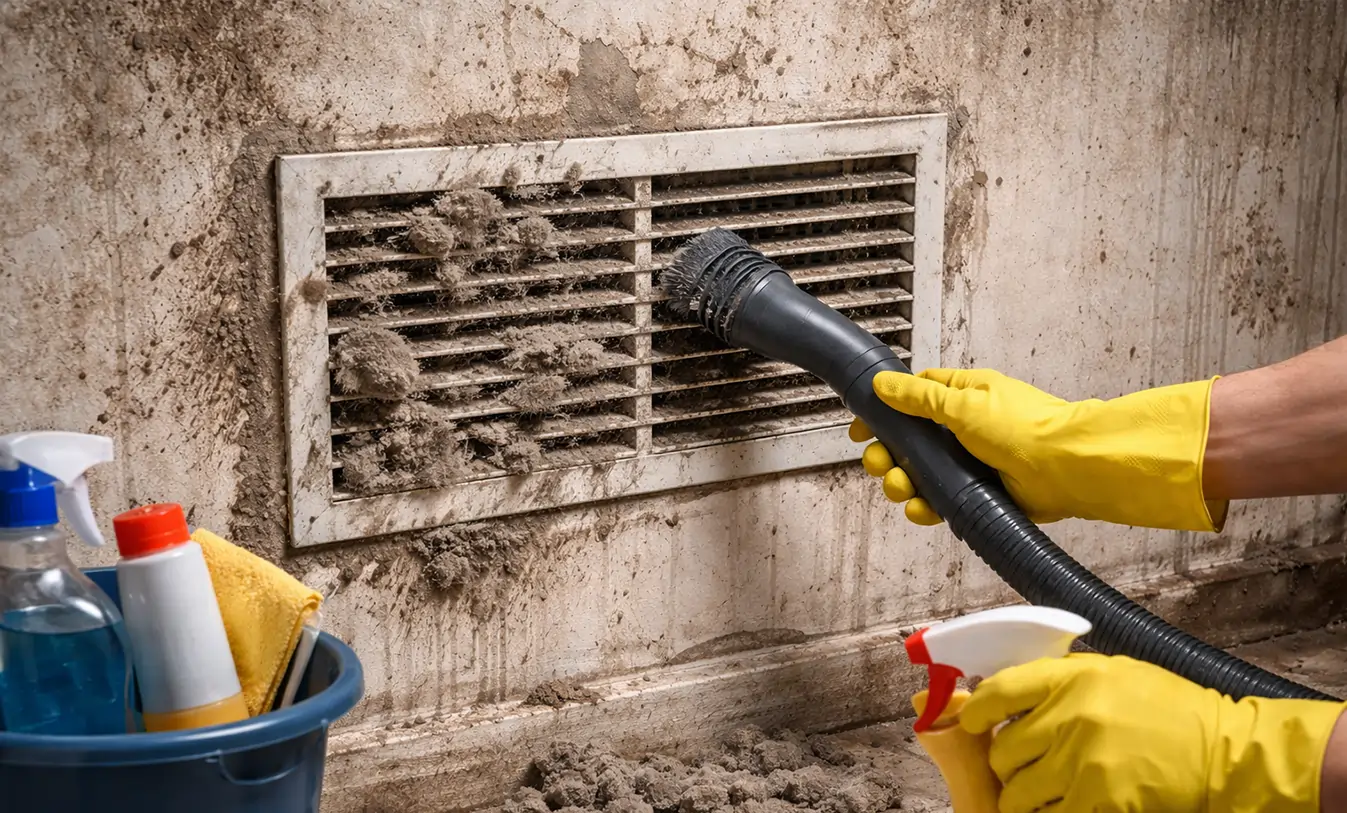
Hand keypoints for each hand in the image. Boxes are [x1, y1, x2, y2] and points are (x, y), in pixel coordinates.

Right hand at [848, 368, 1226, 531]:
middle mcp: (964, 428)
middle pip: (908, 442)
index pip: (911, 398)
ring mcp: (971, 462)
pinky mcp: (978, 492)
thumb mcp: (962, 403)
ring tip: (903, 488)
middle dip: (887, 455)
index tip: (862, 428)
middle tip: (880, 464)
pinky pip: (941, 500)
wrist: (1067, 469)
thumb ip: (918, 396)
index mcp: (962, 395)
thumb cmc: (1025, 428)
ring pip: (921, 474)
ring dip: (903, 483)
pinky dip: (927, 507)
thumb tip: (883, 383)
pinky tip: (923, 509)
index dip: (882, 413)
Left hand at [960, 653, 1343, 812]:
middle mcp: (1071, 716)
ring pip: (1018, 792)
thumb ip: (1058, 681)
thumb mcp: (1111, 673)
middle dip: (1007, 764)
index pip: (997, 692)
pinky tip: (1065, 807)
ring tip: (1041, 793)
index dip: (975, 711)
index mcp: (1071, 677)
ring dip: (1023, 797)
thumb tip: (1003, 693)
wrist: (1225, 751)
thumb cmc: (1169, 709)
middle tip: (1024, 766)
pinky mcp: (1101, 800)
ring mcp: (1084, 761)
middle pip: (1002, 751)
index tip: (971, 722)